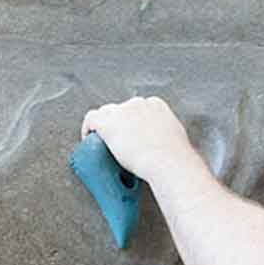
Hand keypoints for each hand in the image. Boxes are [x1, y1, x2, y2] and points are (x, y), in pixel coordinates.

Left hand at [80, 97, 204, 184]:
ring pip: (105, 113)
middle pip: (120, 110)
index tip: (130, 135)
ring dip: (103, 127)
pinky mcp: (107, 122)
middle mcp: (137, 103)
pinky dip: (87, 129)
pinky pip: (91, 120)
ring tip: (103, 143)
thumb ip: (167, 137)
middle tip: (117, 143)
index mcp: (156, 105)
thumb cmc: (175, 158)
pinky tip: (88, 140)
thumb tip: (166, 146)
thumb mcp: (176, 139)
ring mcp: (121, 111)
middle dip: (117, 124)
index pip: (137, 109)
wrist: (168, 161)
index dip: (130, 122)